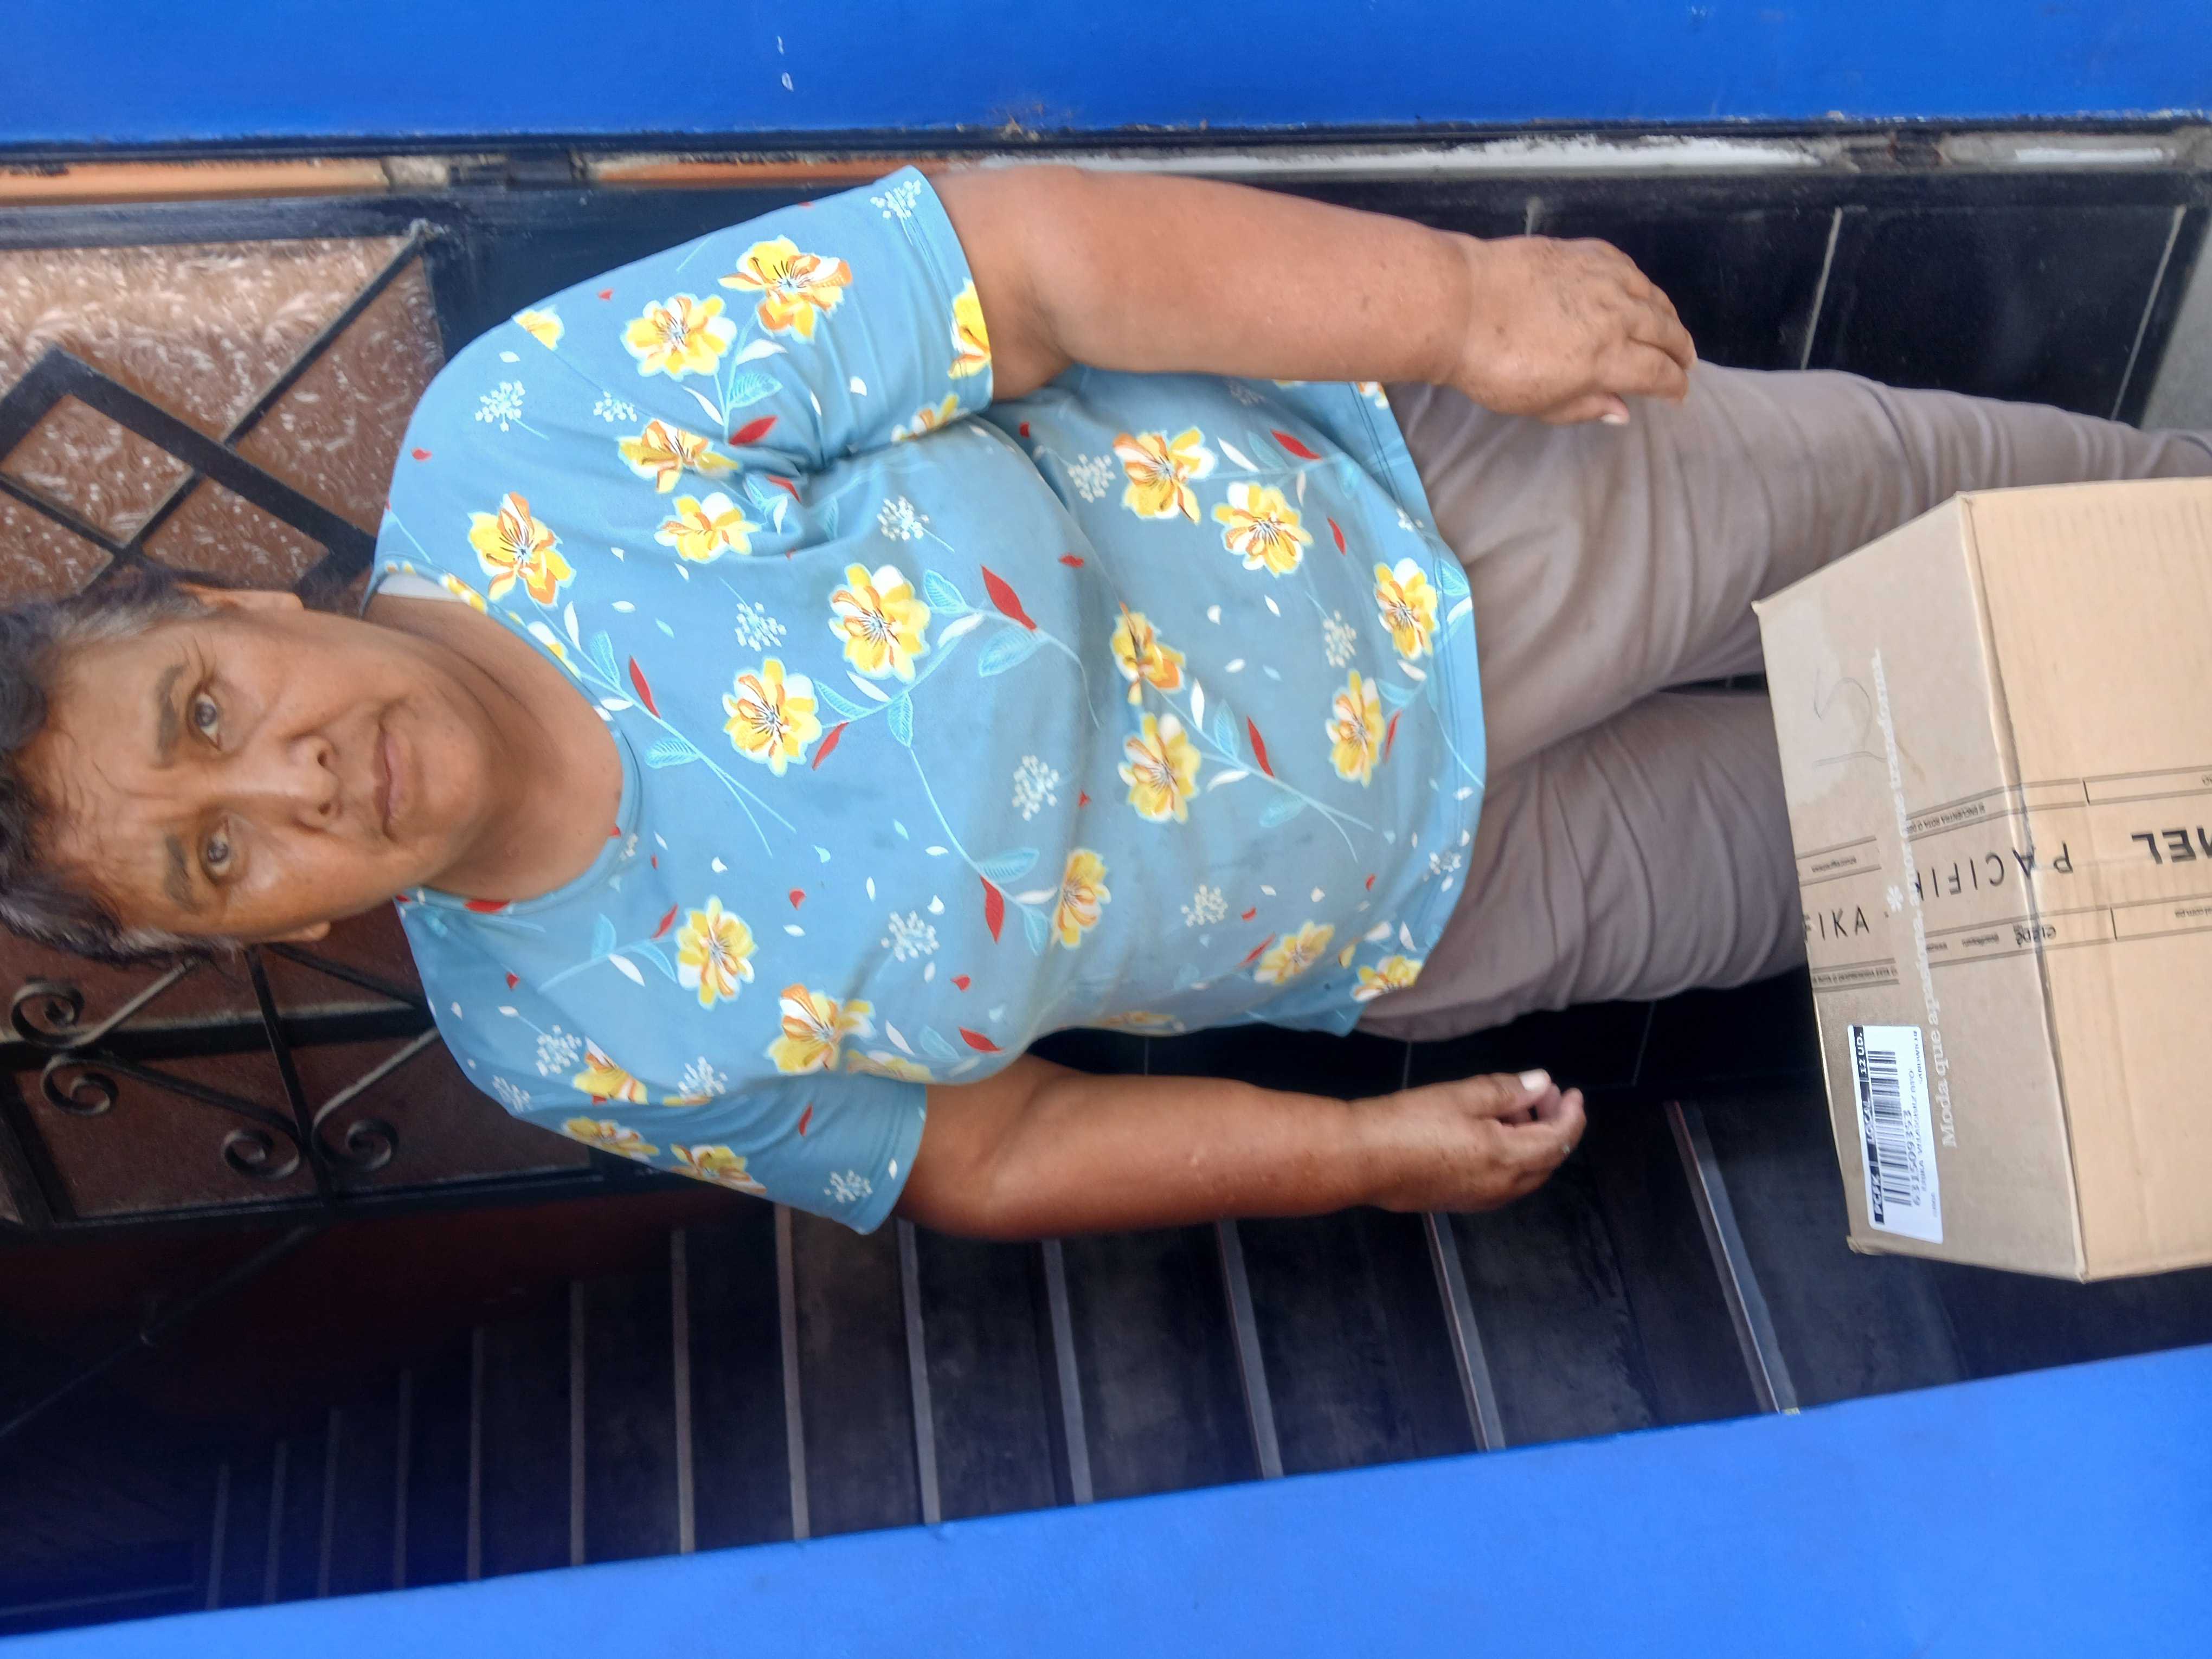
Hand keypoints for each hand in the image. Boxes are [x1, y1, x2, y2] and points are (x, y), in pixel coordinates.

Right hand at [1358, 1069, 1586, 1211]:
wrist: (1362, 1159)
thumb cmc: (1411, 1121)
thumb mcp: (1463, 1095)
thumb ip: (1507, 1090)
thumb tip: (1540, 1083)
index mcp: (1509, 1158)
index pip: (1559, 1139)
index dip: (1571, 1114)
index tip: (1571, 1091)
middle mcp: (1503, 1187)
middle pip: (1547, 1159)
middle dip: (1553, 1126)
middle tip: (1544, 1094)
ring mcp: (1482, 1199)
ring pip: (1526, 1173)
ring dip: (1532, 1142)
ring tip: (1516, 1109)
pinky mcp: (1461, 1201)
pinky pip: (1504, 1181)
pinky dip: (1512, 1156)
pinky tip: (1492, 1134)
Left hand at [1449, 235, 1696, 424]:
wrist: (1460, 304)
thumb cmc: (1492, 366)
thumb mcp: (1539, 403)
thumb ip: (1585, 406)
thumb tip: (1622, 411)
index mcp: (1607, 359)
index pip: (1658, 373)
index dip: (1674, 386)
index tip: (1678, 394)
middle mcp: (1615, 315)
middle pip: (1665, 331)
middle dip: (1680, 350)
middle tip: (1685, 361)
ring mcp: (1601, 278)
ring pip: (1651, 296)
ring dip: (1667, 315)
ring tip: (1671, 327)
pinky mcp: (1583, 252)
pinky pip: (1625, 266)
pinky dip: (1639, 282)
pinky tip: (1638, 290)